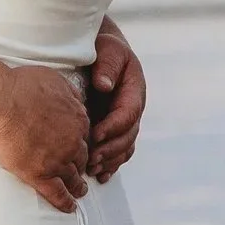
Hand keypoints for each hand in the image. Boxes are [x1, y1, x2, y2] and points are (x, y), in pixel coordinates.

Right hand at [0, 64, 90, 211]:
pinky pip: (58, 193)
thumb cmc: (22, 86)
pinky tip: (69, 207)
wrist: (0, 100)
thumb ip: (71, 93)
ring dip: (78, 186)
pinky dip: (65, 202)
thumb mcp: (56, 80)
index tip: (77, 148)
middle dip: (81, 165)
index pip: (85, 136)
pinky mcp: (40, 174)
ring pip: (73, 178)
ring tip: (79, 192)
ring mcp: (58, 160)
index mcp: (78, 120)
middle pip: (82, 158)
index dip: (80, 143)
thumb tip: (78, 100)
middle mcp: (73, 142)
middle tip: (80, 171)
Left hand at [88, 23, 146, 181]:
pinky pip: (119, 150)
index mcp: (134, 91)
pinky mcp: (115, 128)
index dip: (112, 128)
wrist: (101, 50)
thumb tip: (104, 86)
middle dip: (110, 150)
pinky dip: (111, 164)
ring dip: (111, 161)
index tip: (94, 136)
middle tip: (90, 160)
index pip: (127, 115)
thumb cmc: (104, 48)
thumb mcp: (108, 50)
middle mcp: (133, 109)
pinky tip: (100, 176)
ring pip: (125, 147)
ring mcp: (125, 121)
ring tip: (92, 170)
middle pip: (127, 136)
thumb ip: (107, 66)